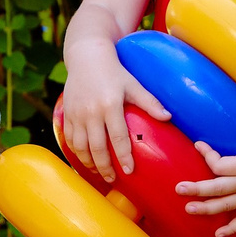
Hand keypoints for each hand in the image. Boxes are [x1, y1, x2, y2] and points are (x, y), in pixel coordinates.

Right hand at [58, 45, 167, 182]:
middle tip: (113, 179)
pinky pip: (70, 140)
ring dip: (89, 163)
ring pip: (81, 147)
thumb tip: (168, 118)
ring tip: (99, 173)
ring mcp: (76, 114)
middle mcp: (91, 112)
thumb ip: (150, 102)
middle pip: (97, 148)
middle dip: (105, 167)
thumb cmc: (114, 72)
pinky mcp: (66, 114)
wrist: (86, 57)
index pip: (118, 138)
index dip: (124, 157)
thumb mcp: (134, 84)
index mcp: (110, 105)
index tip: (129, 171)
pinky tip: (86, 159)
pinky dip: (77, 153)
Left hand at [178, 99, 235, 236]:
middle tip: (178, 189)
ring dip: (207, 209)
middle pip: (218, 189)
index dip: (208, 156)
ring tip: (189, 209)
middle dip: (197, 190)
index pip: (221, 165)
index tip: (199, 145)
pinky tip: (217, 235)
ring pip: (227, 206)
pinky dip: (231, 228)